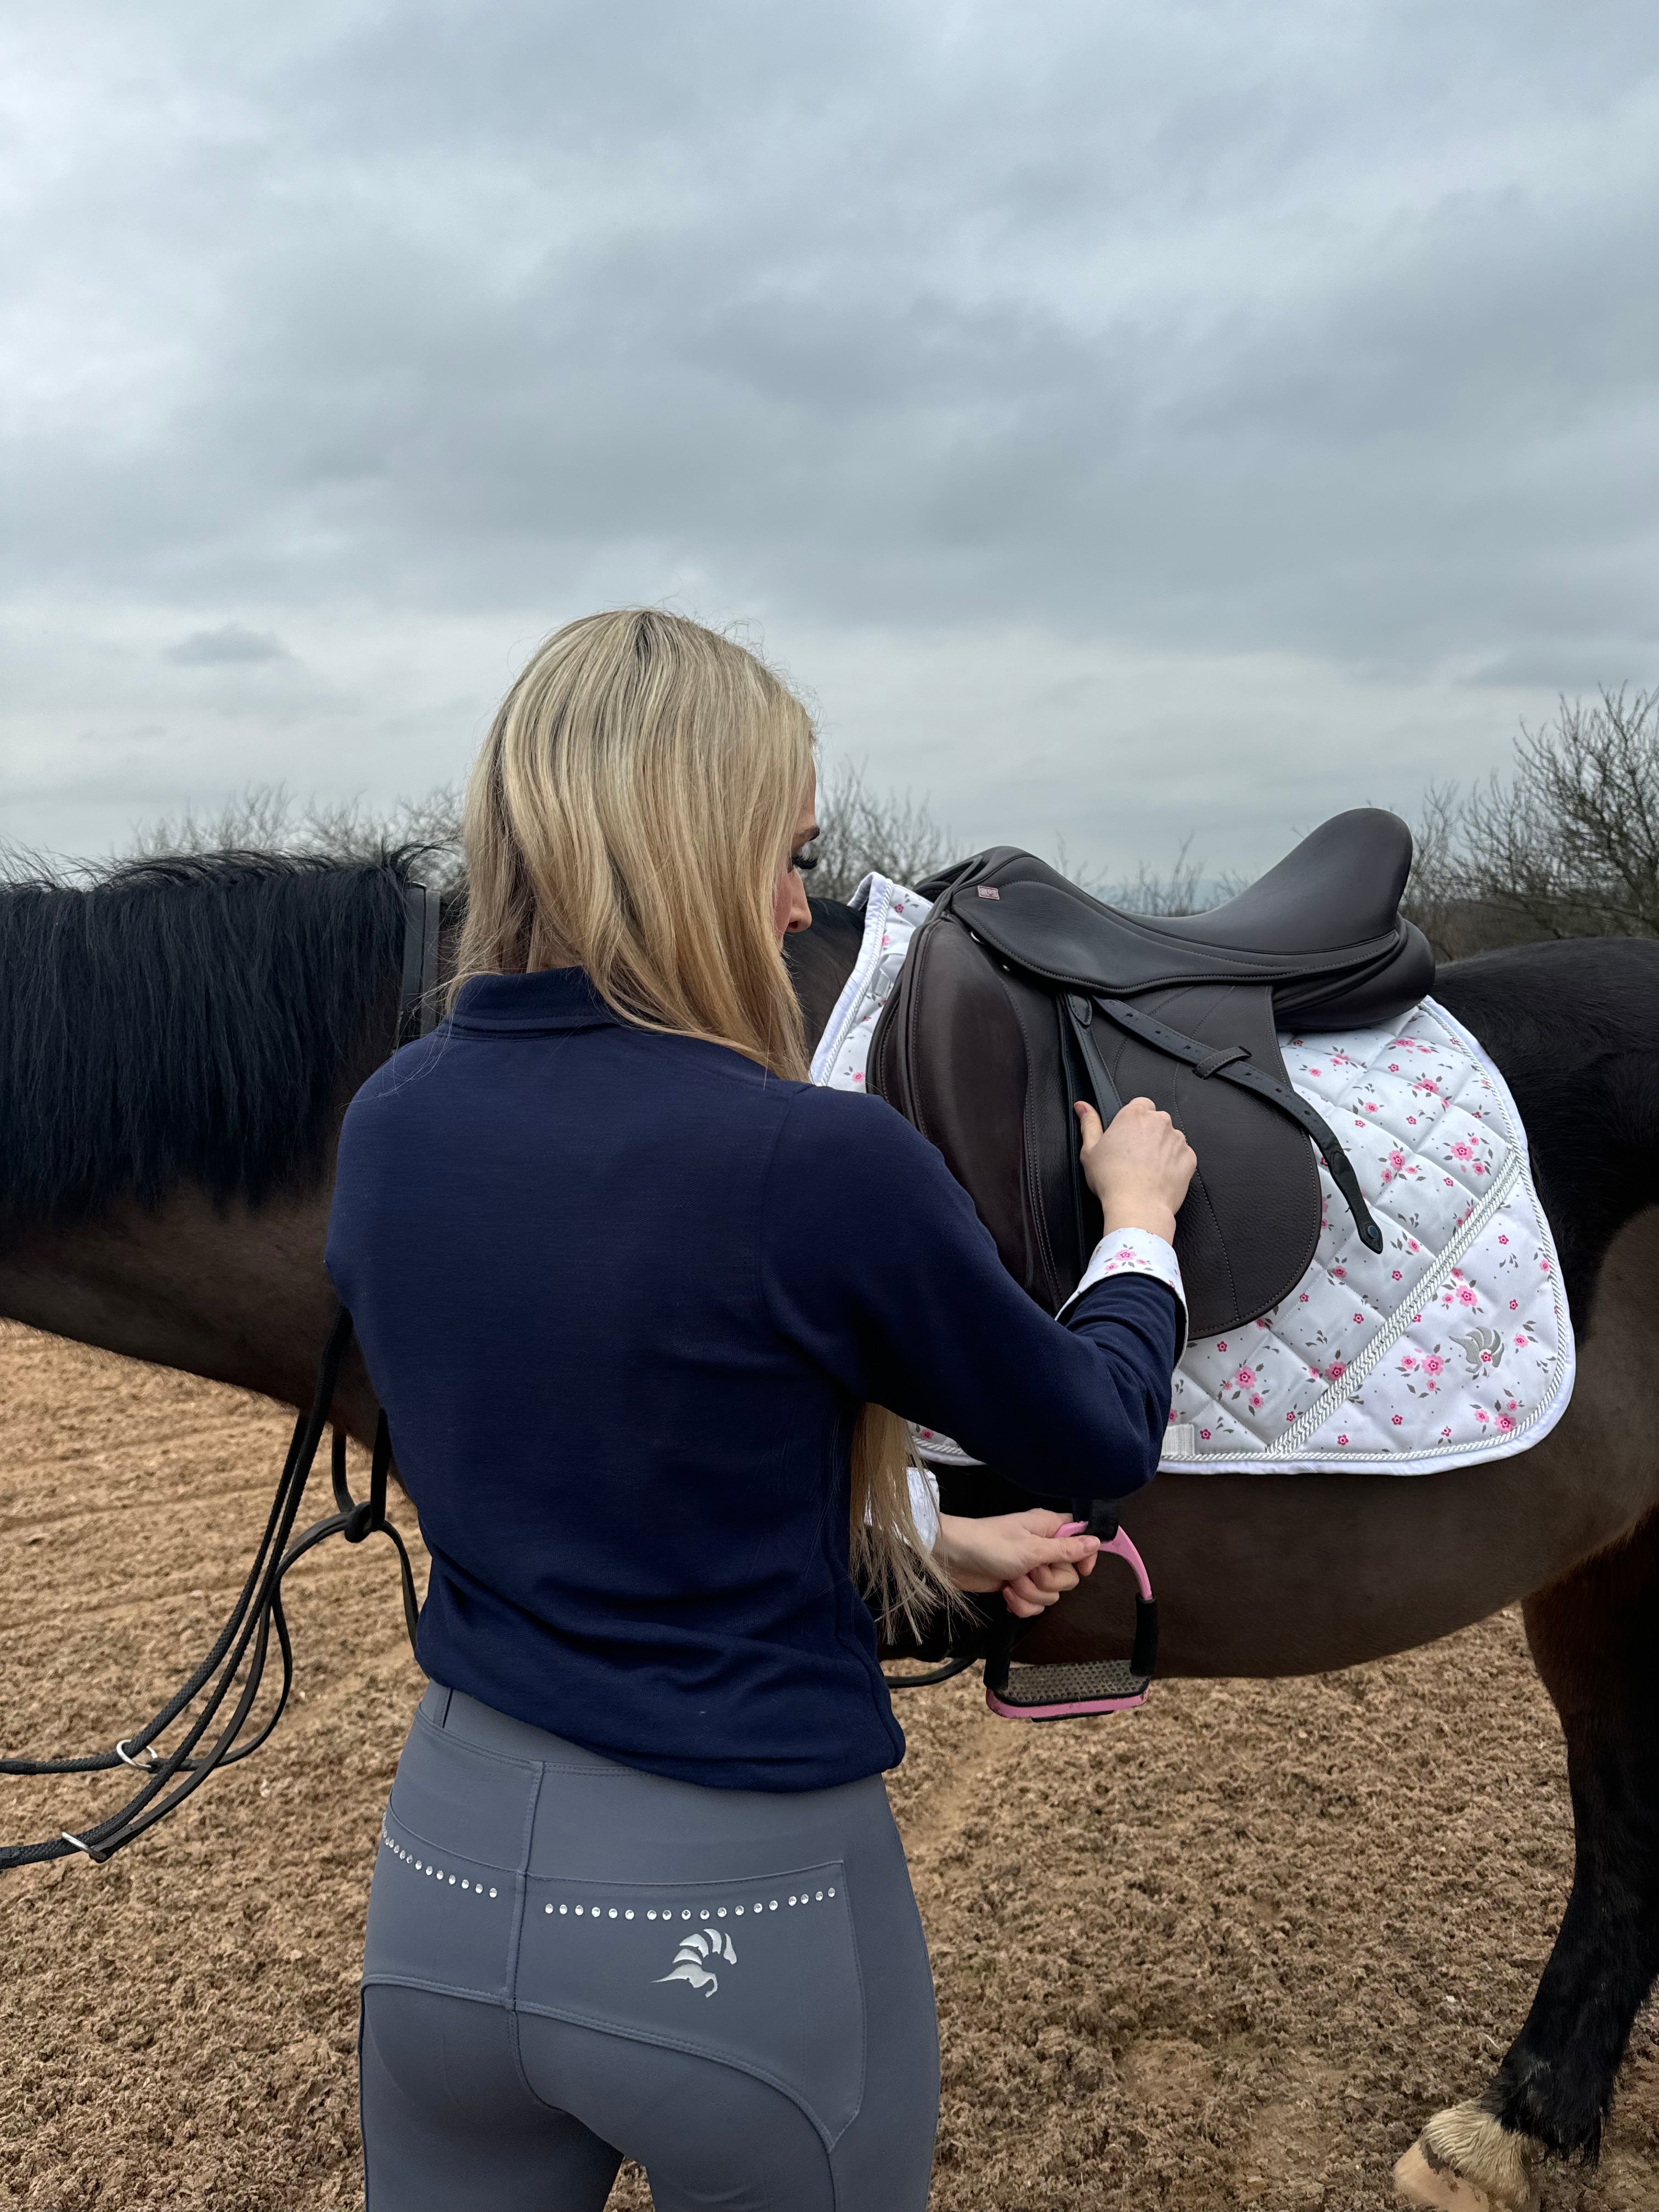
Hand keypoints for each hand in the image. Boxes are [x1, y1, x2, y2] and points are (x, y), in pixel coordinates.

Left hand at [934, 1508, 1100, 1618]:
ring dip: (1030, 1594)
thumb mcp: (1032, 1549)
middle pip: (1068, 1577)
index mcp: (1049, 1529)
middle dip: (1049, 1582)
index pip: (1083, 1540)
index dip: (1084, 1557)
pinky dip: (1020, 1604)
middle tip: (1029, 1571)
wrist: (951, 1558)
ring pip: (1050, 1595)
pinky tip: (1006, 1595)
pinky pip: (1033, 1605)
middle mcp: (1043, 1548)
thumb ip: (1066, 1549)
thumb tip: (1097, 1541)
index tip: (1080, 1570)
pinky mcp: (1016, 1586)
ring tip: (1010, 1582)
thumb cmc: (990, 1545)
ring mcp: (1029, 1569)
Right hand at [1074, 1095, 1195, 1244]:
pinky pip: (1182, 1156)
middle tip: (1133, 1155)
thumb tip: (1082, 1106)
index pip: (1140, 1104)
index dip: (1133, 1120)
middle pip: (1156, 1121)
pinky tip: (1159, 1177)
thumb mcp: (1090, 1150)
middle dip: (1148, 1133)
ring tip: (1147, 1169)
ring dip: (1162, 1148)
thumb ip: (1089, 1123)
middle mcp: (1159, 1122)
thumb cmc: (1111, 1179)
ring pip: (1170, 1138)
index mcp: (1134, 1114)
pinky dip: (1173, 1164)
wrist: (1138, 1206)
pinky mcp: (1189, 1158)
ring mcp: (1177, 1140)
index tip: (1126, 1135)